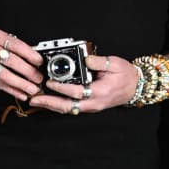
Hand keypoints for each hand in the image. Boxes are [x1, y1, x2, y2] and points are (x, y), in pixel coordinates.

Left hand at [0, 35, 121, 115]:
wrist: (135, 87)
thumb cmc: (126, 75)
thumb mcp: (115, 63)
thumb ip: (99, 61)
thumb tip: (86, 58)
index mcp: (100, 92)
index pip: (77, 92)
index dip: (62, 88)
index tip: (50, 82)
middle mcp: (94, 102)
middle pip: (68, 106)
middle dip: (49, 103)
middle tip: (33, 99)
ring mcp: (90, 106)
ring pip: (67, 109)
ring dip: (50, 105)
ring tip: (35, 100)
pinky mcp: (88, 106)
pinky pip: (70, 107)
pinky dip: (57, 104)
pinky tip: (47, 100)